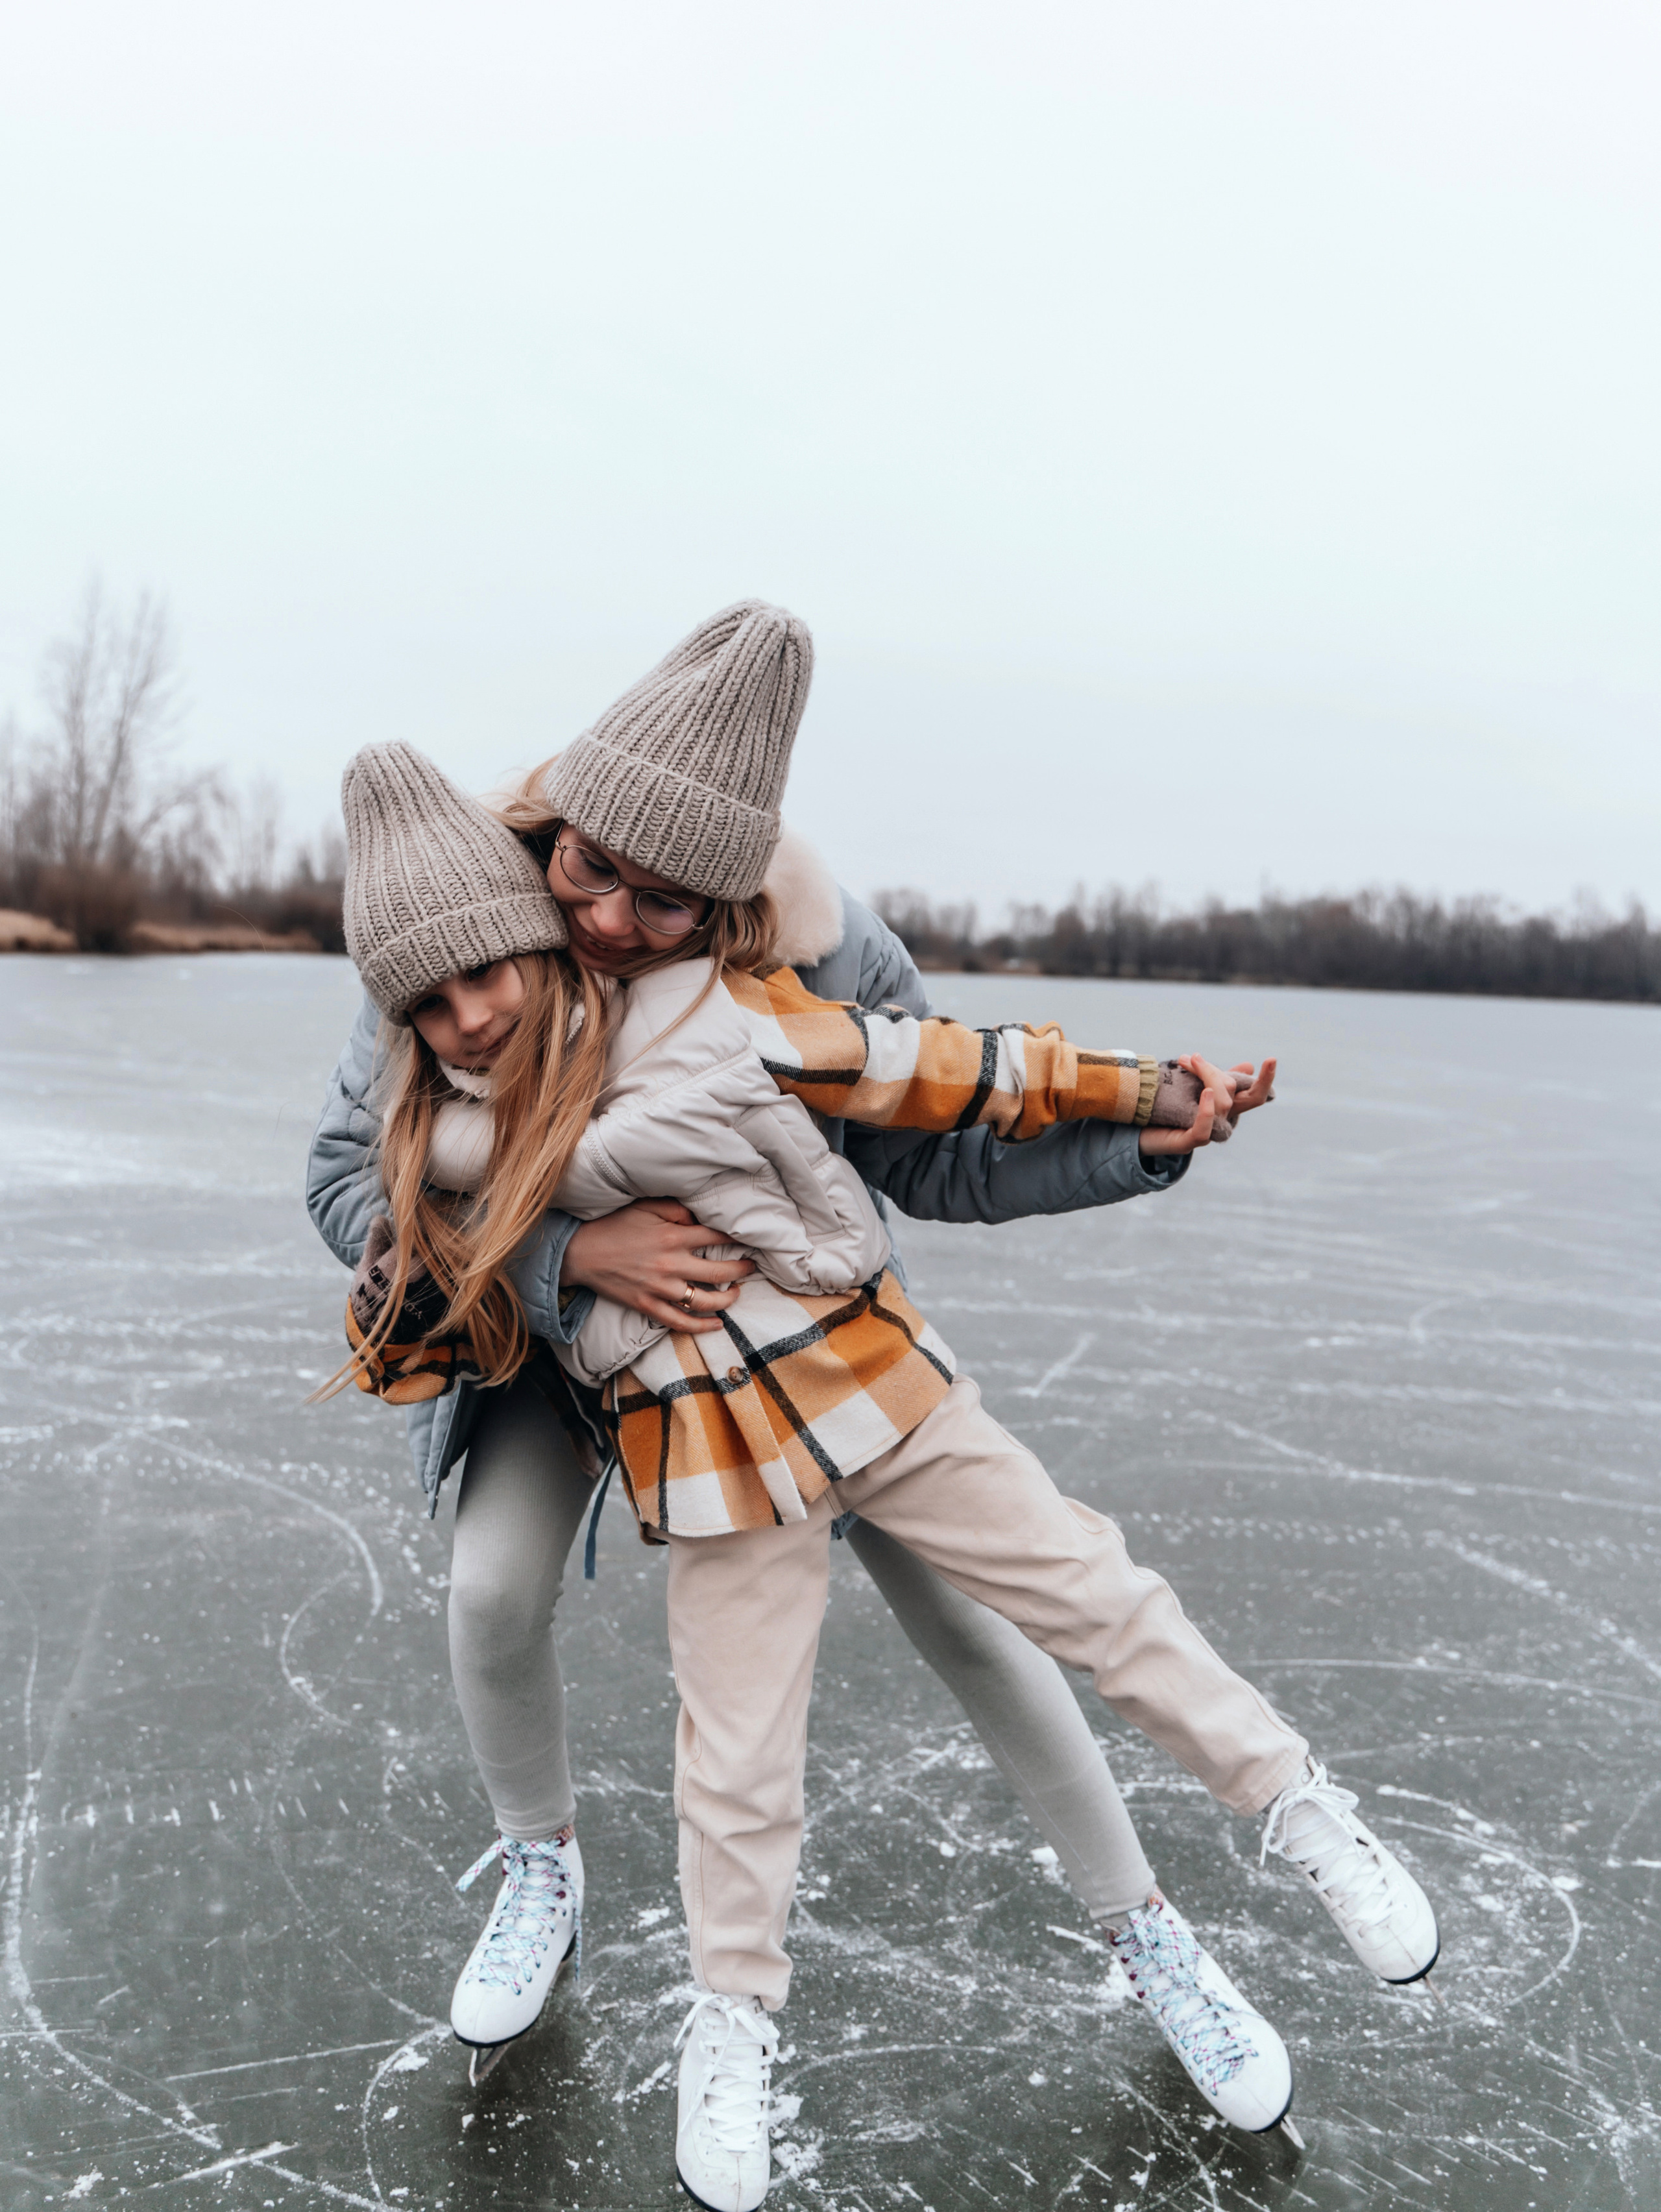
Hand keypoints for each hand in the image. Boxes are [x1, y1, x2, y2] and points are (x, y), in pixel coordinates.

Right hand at [561, 1198, 754, 1332]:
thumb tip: (700, 1217)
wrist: (580, 1252)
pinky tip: (717, 1324)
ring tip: (737, 1292)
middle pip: (720, 1272)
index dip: (737, 1238)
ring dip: (728, 1299)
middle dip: (742, 1270)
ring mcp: (661, 1289)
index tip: (749, 1239)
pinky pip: (681, 1322)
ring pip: (705, 1301)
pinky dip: (702, 1326)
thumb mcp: (644, 1206)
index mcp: (673, 1237)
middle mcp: (671, 1264)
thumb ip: (676, 1209)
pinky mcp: (648, 1306)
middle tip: (752, 1266)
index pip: (716, 1237)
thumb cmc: (613, 1225)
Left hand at [1137, 1053, 1275, 1156]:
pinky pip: (1205, 1128)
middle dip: (1214, 1071)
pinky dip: (1207, 1109)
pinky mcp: (1190, 1142)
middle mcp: (1221, 1121)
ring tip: (1188, 1062)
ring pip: (1221, 1103)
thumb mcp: (1193, 1086)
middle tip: (1192, 1057)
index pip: (1255, 1095)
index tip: (1271, 1058)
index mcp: (1226, 1107)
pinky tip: (1207, 1092)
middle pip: (1234, 1093)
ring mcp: (1207, 1132)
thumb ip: (1217, 1077)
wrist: (1139, 1130)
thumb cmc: (1167, 1108)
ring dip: (1206, 1077)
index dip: (1265, 1080)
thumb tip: (1248, 1066)